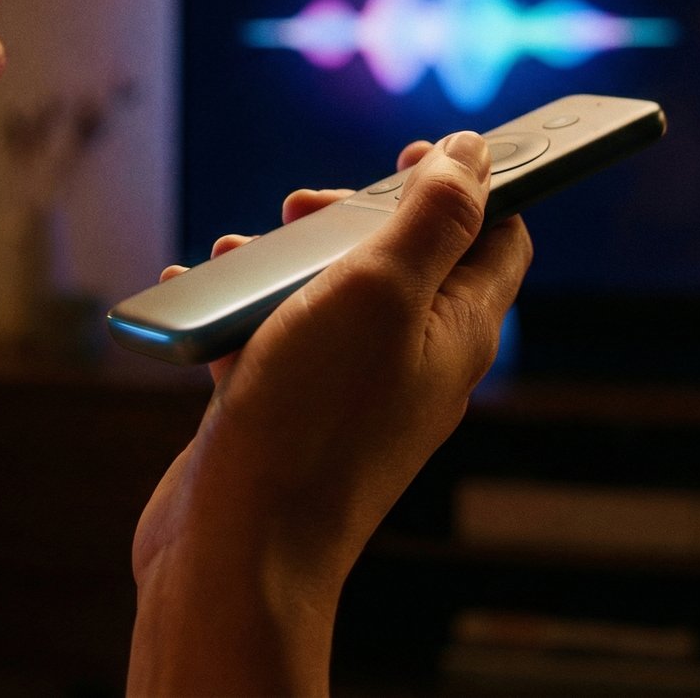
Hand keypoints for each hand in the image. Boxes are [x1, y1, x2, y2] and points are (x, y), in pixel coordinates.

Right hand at [127, 131, 530, 695]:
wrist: (236, 550)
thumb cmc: (312, 416)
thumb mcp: (379, 289)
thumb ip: (433, 216)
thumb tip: (474, 152)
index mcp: (460, 328)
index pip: (502, 235)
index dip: (475, 182)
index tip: (416, 149)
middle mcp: (417, 359)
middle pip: (409, 254)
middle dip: (356, 212)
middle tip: (305, 205)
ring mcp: (353, 390)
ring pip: (331, 293)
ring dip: (285, 257)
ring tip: (239, 251)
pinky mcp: (294, 412)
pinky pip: (276, 339)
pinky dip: (241, 309)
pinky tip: (197, 295)